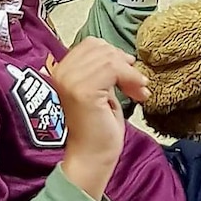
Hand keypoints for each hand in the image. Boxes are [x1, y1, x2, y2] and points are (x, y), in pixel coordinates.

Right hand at [51, 37, 148, 200]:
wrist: (92, 157)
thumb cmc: (97, 126)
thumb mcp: (99, 88)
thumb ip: (101, 69)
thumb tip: (123, 54)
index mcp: (62, 70)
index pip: (91, 44)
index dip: (113, 54)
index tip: (128, 70)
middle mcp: (61, 72)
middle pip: (102, 48)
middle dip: (124, 63)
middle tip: (137, 83)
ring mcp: (70, 80)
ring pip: (109, 57)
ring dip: (131, 73)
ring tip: (139, 90)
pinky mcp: (83, 90)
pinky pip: (113, 68)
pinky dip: (131, 78)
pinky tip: (138, 93)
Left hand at [135, 0, 200, 140]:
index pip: (175, 34)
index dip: (151, 40)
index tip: (147, 40)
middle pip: (180, 78)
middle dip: (152, 77)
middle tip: (141, 72)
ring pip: (195, 112)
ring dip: (166, 107)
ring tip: (156, 96)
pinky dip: (191, 128)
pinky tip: (180, 116)